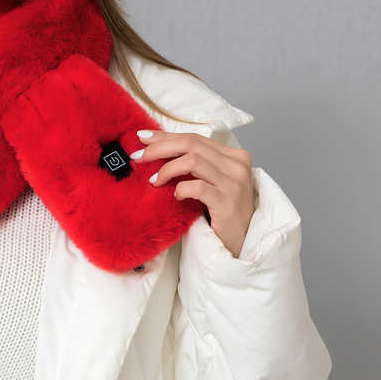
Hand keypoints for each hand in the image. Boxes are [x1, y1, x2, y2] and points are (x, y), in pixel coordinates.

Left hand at [131, 130, 254, 257]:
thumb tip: (155, 146)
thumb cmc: (221, 210)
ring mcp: (234, 184)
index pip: (194, 138)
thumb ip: (192, 162)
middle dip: (159, 148)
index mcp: (233, 155)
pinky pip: (197, 187)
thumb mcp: (209, 180)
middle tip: (139, 157)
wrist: (241, 242)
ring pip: (192, 161)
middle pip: (190, 144)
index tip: (143, 138)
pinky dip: (181, 188)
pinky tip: (176, 196)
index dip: (165, 136)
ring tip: (155, 181)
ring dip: (166, 169)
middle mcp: (237, 165)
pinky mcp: (228, 203)